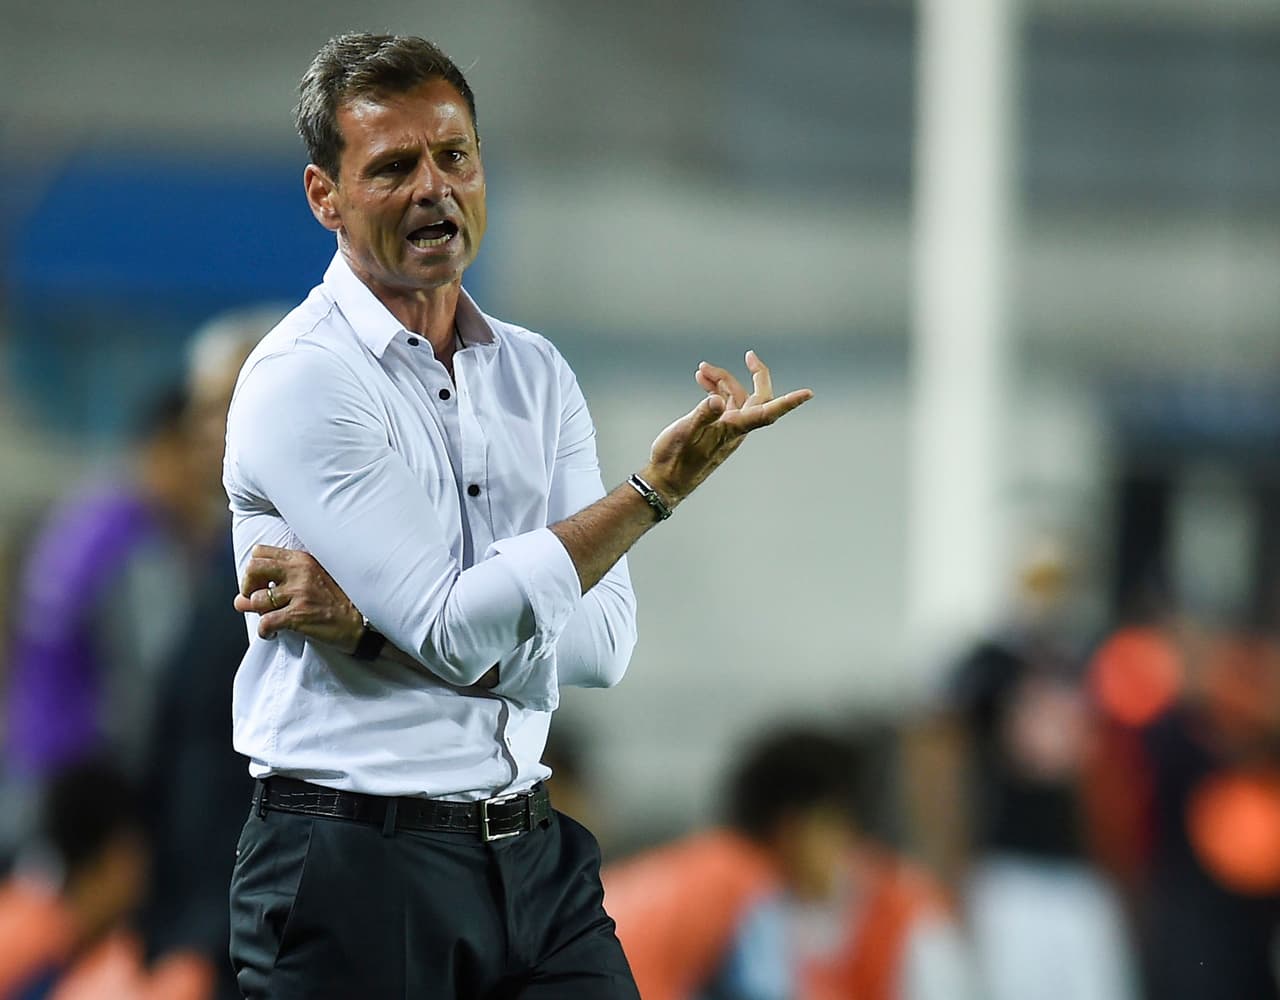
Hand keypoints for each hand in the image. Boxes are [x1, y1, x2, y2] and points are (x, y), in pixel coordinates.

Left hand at [234, 544, 501, 686]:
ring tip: (266, 618)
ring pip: (257, 599)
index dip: (254, 568)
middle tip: (255, 598)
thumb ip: (296, 574)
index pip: (262, 552)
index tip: (261, 581)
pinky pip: (266, 623)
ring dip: (256, 611)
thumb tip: (271, 580)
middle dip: (247, 585)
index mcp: (306, 557)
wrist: (370, 621)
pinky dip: (264, 631)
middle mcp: (300, 571)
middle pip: (253, 569)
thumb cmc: (349, 599)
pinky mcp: (300, 616)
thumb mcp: (325, 575)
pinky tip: (272, 635)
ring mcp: (300, 593)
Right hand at [644, 350, 811, 502]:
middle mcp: (736, 427)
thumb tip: (717, 399)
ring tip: (701, 369)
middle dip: (755, 374)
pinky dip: (714, 389)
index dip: (789, 403)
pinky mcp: (715, 428)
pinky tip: (701, 381)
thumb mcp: (685, 433)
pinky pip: (722, 403)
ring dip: (721, 380)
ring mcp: (726, 427)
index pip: (768, 413)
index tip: (808, 394)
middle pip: (757, 396)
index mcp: (734, 429)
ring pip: (734, 396)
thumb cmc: (676, 460)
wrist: (667, 480)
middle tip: (749, 355)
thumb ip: (702, 415)